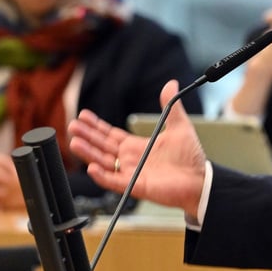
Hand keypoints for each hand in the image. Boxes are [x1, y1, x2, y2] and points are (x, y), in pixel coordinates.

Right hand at [68, 80, 207, 216]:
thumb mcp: (179, 126)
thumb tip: (171, 84)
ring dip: (89, 153)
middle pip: (102, 147)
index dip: (96, 126)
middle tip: (72, 126)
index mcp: (137, 146)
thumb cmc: (191, 158)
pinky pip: (114, 182)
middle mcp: (130, 160)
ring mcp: (131, 173)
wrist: (199, 180)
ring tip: (75, 142)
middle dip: (87, 136)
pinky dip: (102, 176)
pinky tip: (91, 166)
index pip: (110, 135)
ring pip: (103, 163)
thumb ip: (171, 106)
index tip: (83, 115)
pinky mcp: (136, 186)